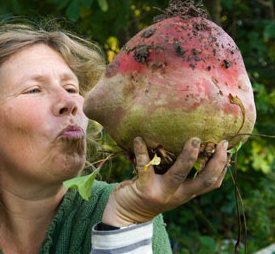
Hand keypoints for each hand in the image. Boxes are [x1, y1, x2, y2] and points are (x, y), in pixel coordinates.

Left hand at [102, 137, 228, 226]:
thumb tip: (192, 144)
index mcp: (186, 192)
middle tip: (217, 143)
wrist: (126, 213)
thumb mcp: (169, 187)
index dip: (222, 167)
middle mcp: (177, 194)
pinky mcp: (144, 188)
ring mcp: (161, 192)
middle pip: (203, 180)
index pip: (212, 183)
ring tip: (194, 140)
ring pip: (179, 174)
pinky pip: (144, 167)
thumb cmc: (149, 192)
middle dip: (214, 162)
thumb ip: (179, 173)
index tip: (227, 148)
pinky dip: (141, 151)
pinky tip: (138, 139)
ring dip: (188, 157)